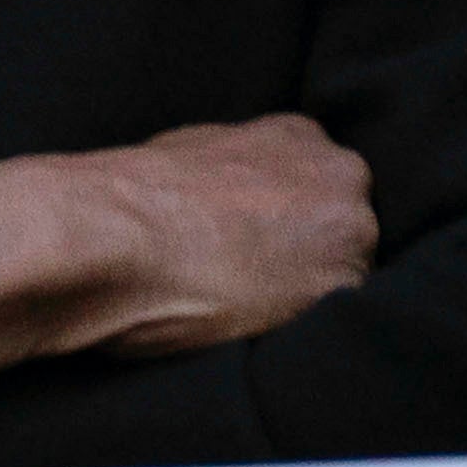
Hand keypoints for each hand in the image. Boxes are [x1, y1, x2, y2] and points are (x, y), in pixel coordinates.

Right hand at [41, 115, 379, 358]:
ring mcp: (350, 227)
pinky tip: (261, 328)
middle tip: (259, 285)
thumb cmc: (136, 202)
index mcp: (301, 136)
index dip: (295, 229)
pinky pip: (340, 317)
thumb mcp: (194, 155)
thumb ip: (239, 172)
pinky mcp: (343, 284)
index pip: (322, 191)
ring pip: (350, 274)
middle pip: (349, 228)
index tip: (266, 251)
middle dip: (314, 257)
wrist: (115, 235)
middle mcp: (341, 172)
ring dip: (314, 296)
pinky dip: (309, 330)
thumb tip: (238, 197)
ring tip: (251, 310)